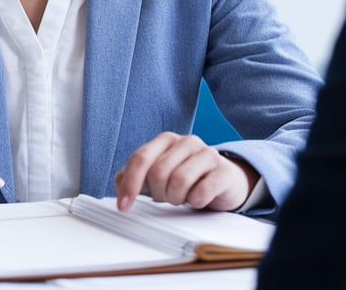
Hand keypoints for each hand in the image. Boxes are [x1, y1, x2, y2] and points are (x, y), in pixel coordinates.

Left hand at [114, 132, 258, 211]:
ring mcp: (207, 153)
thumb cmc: (187, 177)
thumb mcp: (158, 174)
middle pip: (158, 173)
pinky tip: (198, 199)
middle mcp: (186, 142)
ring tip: (182, 197)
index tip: (124, 206)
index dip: (130, 184)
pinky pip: (201, 192)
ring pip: (179, 181)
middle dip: (159, 193)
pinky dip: (195, 202)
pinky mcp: (223, 171)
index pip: (140, 158)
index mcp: (166, 140)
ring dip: (177, 198)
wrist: (225, 181)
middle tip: (167, 197)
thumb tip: (120, 190)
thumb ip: (134, 177)